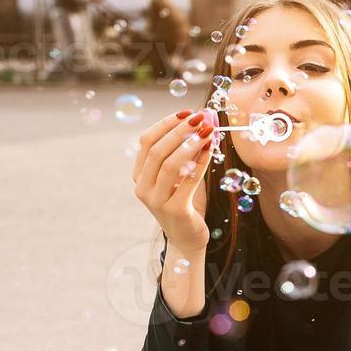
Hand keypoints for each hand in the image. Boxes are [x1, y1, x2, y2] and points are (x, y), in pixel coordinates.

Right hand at [133, 109, 213, 256]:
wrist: (187, 238)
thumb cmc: (185, 202)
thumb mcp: (181, 175)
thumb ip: (187, 153)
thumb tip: (203, 122)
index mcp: (140, 174)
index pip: (146, 141)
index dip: (166, 123)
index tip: (187, 112)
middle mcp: (143, 187)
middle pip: (157, 150)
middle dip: (180, 130)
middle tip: (200, 117)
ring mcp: (156, 200)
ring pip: (169, 164)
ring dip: (190, 144)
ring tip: (208, 131)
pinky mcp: (174, 211)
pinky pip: (188, 182)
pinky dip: (200, 163)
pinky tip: (211, 150)